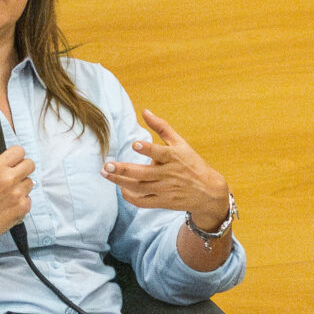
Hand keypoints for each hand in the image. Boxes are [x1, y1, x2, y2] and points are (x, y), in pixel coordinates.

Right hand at [0, 146, 34, 247]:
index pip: (19, 151)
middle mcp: (9, 178)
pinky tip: (9, 206)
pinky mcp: (23, 207)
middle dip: (23, 169)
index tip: (14, 161)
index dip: (17, 156)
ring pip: (30, 182)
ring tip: (8, 194)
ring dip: (22, 186)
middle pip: (30, 164)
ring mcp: (18, 193)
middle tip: (15, 176)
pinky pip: (29, 199)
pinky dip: (21, 202)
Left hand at [103, 110, 230, 231]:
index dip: (147, 149)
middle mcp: (169, 174)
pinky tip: (120, 187)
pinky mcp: (163, 202)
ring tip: (105, 174)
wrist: (208, 191)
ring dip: (120, 181)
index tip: (135, 144)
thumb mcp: (180, 143)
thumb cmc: (191, 163)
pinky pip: (143, 202)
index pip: (160, 152)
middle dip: (123, 170)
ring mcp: (165, 189)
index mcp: (174, 157)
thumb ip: (161, 127)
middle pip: (143, 174)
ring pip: (139, 187)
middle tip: (107, 166)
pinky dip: (130, 196)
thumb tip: (144, 111)